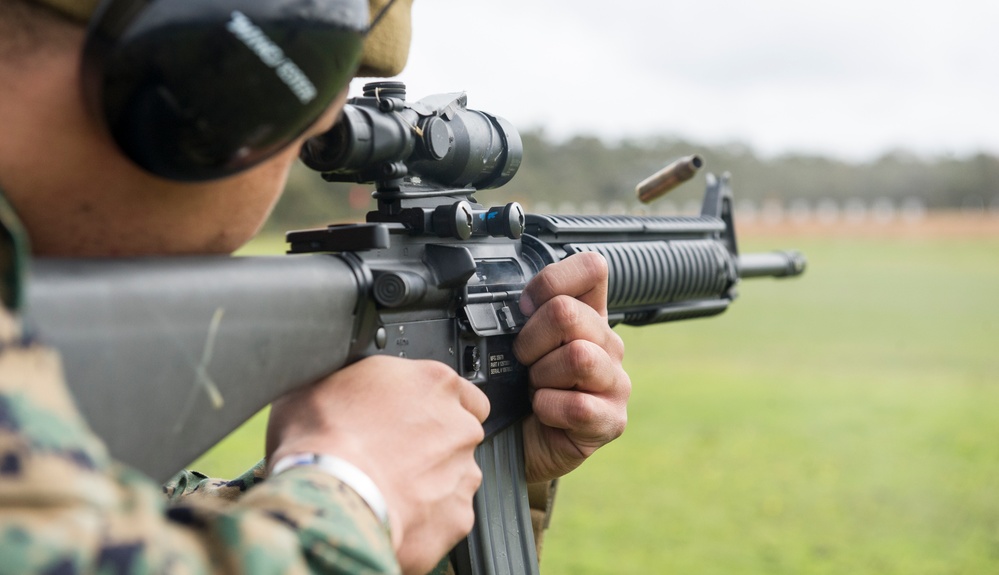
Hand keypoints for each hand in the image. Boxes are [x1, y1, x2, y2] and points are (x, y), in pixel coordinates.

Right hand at [266, 356, 489, 574]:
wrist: (327, 499)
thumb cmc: (320, 440)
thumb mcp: (324, 382)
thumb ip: (356, 380)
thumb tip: (342, 384)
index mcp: (433, 383)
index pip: (461, 391)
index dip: (437, 408)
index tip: (415, 420)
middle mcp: (459, 426)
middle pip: (459, 437)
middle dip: (433, 448)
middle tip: (391, 458)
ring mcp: (463, 473)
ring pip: (455, 478)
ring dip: (430, 485)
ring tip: (387, 492)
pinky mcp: (457, 517)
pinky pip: (445, 518)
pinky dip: (425, 521)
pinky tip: (393, 517)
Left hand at [514, 252, 630, 482]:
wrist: (520, 442)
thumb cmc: (520, 389)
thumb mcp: (519, 344)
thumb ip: (521, 316)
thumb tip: (499, 298)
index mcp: (589, 315)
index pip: (591, 269)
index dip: (551, 281)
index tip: (526, 306)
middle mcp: (608, 343)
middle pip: (568, 313)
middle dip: (531, 339)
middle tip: (523, 361)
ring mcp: (615, 382)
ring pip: (578, 356)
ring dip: (542, 375)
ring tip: (535, 388)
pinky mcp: (611, 420)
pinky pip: (577, 405)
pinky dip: (548, 409)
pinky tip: (543, 412)